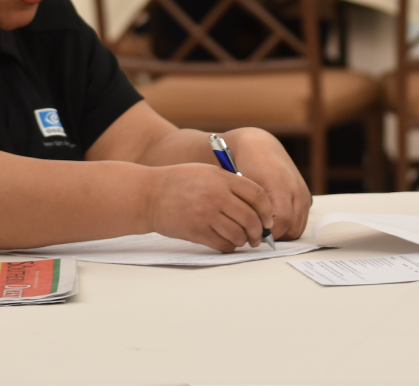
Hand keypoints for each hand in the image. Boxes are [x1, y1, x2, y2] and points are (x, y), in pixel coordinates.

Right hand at [145, 162, 273, 251]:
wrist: (149, 195)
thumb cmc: (179, 181)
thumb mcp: (207, 171)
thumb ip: (230, 182)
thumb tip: (255, 203)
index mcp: (222, 179)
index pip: (257, 195)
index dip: (267, 210)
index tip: (268, 218)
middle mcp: (217, 196)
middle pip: (250, 218)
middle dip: (259, 230)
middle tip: (259, 236)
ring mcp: (207, 215)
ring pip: (238, 234)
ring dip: (245, 241)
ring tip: (245, 241)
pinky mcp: (197, 232)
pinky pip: (222, 244)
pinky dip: (230, 246)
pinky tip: (229, 243)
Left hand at [220, 128, 310, 239]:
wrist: (260, 147)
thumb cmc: (246, 164)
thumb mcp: (243, 186)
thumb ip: (249, 208)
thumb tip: (251, 232)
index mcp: (281, 184)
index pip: (282, 220)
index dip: (268, 233)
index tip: (253, 233)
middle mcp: (296, 189)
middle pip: (292, 227)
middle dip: (275, 235)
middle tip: (257, 233)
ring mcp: (303, 192)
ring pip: (298, 227)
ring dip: (283, 232)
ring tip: (265, 227)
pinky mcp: (306, 195)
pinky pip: (301, 220)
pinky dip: (290, 226)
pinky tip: (273, 220)